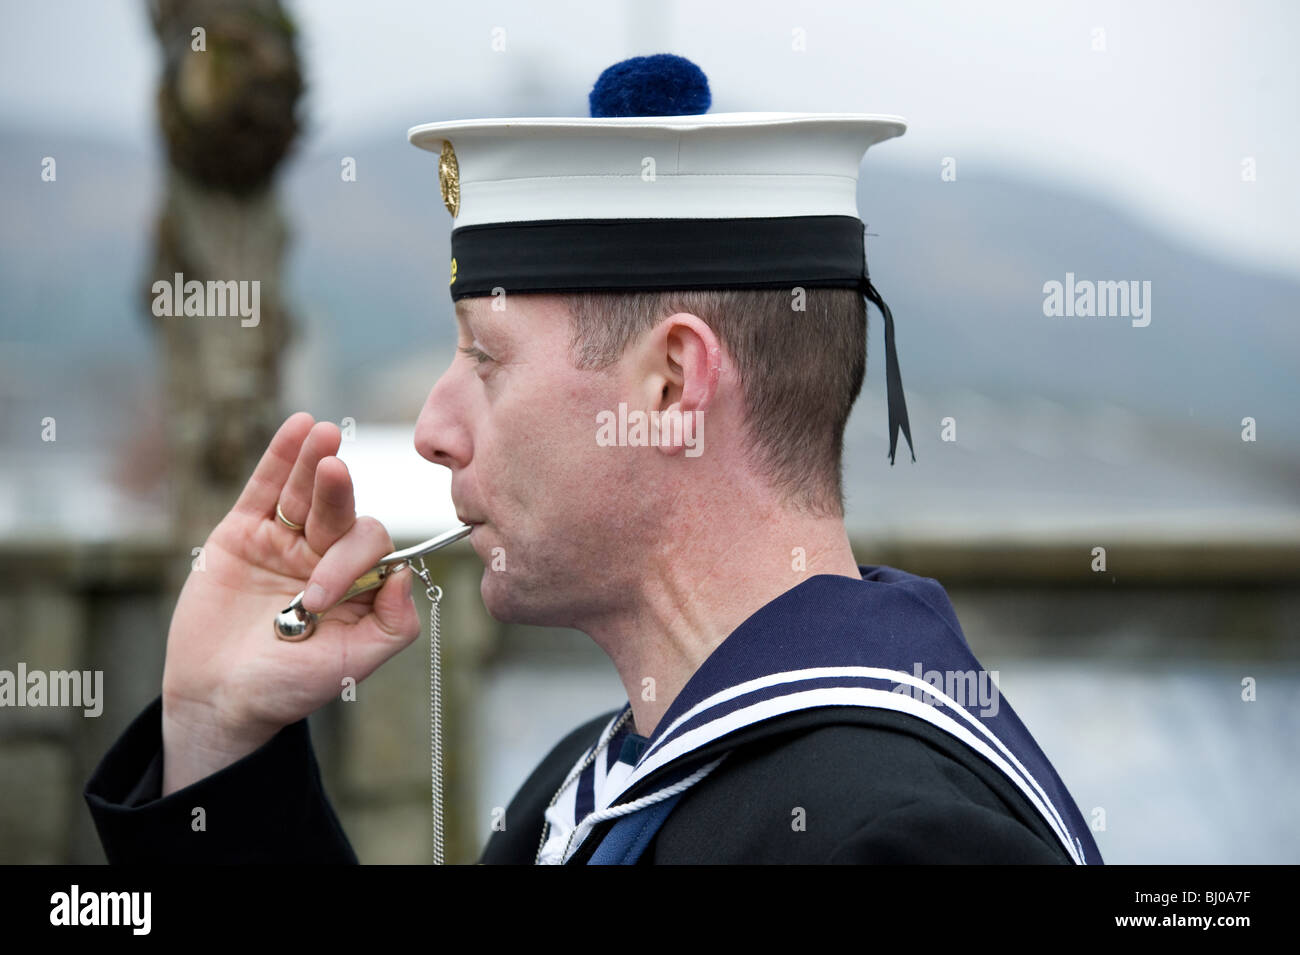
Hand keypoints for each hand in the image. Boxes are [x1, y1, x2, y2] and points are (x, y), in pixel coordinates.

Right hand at [160, 412, 421, 793]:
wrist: (219, 700)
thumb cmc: (289, 687)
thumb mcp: (352, 664)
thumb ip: (393, 625)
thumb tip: (408, 574)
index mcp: (361, 583)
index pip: (369, 547)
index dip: (350, 562)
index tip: (314, 599)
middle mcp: (326, 556)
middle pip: (339, 511)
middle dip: (337, 493)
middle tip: (335, 472)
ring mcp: (285, 541)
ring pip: (304, 492)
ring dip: (314, 460)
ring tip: (323, 432)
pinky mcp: (243, 533)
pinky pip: (264, 489)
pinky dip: (279, 457)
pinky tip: (299, 427)